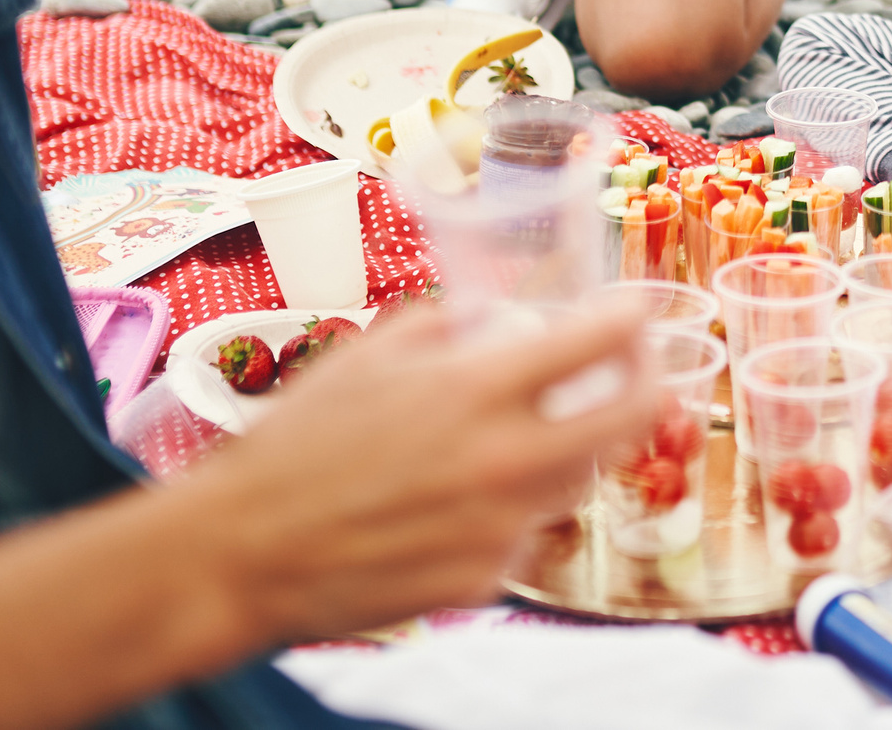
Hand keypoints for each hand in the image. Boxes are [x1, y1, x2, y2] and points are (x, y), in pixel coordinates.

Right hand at [171, 299, 654, 642]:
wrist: (242, 550)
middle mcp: (503, 459)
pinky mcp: (484, 580)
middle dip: (649, 383)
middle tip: (638, 371)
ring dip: (573, 450)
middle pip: (629, 417)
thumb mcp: (366, 356)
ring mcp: (500, 527)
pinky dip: (511, 512)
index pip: (598, 341)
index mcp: (475, 390)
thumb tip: (489, 313)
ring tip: (533, 436)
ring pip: (581, 480)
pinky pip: (525, 536)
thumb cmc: (295, 446)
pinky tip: (464, 503)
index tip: (638, 310)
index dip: (632, 318)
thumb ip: (443, 326)